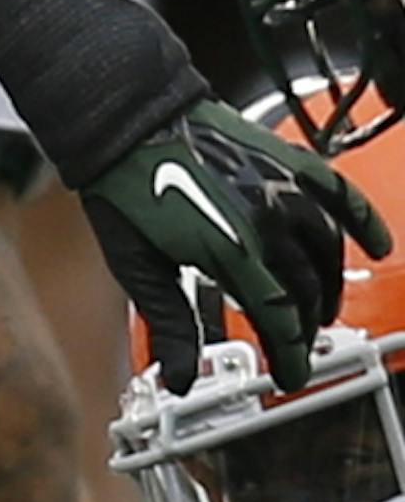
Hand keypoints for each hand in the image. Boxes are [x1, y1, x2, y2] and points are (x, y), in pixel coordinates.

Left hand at [81, 99, 388, 394]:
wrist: (129, 123)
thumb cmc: (125, 190)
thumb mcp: (138, 268)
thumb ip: (170, 322)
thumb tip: (180, 378)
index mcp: (230, 252)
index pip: (277, 318)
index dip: (288, 354)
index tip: (290, 377)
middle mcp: (266, 222)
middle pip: (304, 289)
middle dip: (303, 326)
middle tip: (296, 344)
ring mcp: (283, 189)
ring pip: (326, 250)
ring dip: (329, 285)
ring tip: (321, 308)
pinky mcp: (288, 161)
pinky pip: (341, 193)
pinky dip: (363, 221)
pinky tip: (377, 243)